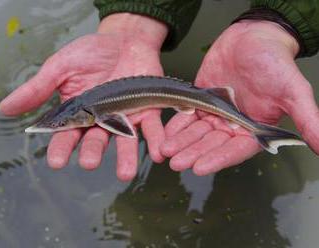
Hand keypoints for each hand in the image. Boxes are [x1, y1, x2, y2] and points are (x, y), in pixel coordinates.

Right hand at [0, 13, 167, 180]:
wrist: (124, 40)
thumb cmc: (91, 52)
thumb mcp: (61, 66)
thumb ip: (39, 88)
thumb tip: (5, 108)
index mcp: (79, 112)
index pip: (67, 134)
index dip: (62, 148)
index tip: (57, 162)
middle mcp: (102, 120)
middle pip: (96, 139)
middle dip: (93, 151)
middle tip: (89, 162)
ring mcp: (126, 117)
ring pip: (125, 140)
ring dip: (126, 157)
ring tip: (125, 174)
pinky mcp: (148, 111)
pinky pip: (153, 128)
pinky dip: (156, 140)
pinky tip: (158, 153)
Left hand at [161, 20, 318, 174]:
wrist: (253, 37)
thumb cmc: (275, 62)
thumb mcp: (293, 90)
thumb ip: (307, 119)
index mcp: (253, 129)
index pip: (234, 150)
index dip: (218, 159)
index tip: (200, 167)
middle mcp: (232, 125)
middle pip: (210, 144)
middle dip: (193, 153)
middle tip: (176, 162)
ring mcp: (215, 114)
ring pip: (196, 132)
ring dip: (181, 142)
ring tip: (165, 151)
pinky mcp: (201, 101)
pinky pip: (188, 115)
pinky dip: (177, 124)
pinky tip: (166, 133)